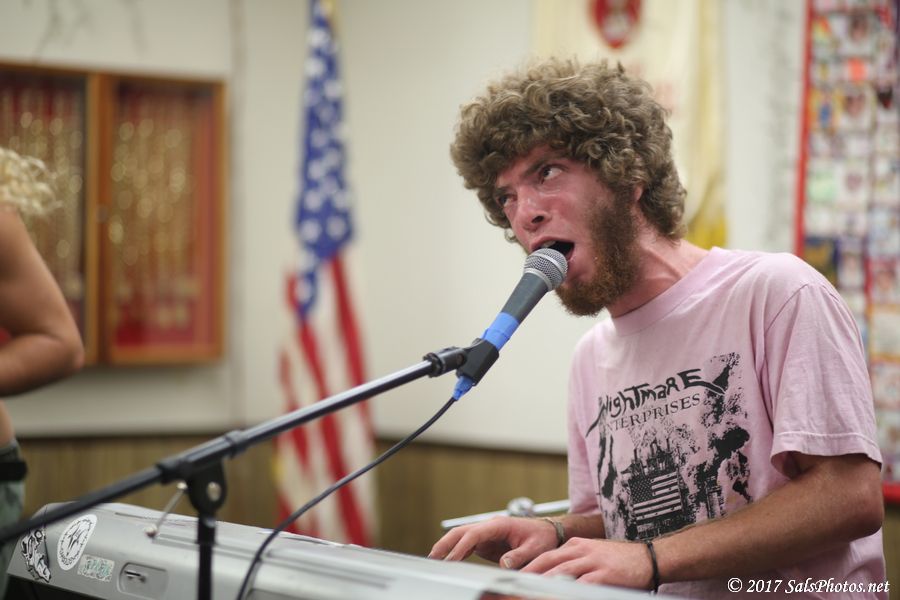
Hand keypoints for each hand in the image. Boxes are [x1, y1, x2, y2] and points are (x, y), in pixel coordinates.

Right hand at [428, 516, 557, 567]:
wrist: (548, 531)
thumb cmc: (542, 537)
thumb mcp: (535, 548)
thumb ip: (519, 556)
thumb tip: (504, 565)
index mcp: (499, 525)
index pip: (474, 534)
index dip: (461, 547)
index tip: (451, 559)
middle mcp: (490, 526)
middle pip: (461, 532)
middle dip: (445, 544)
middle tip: (432, 558)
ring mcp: (487, 533)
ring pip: (461, 537)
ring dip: (447, 547)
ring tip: (434, 560)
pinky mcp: (486, 541)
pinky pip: (467, 545)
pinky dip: (456, 552)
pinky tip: (448, 561)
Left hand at [520, 537, 653, 588]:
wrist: (648, 558)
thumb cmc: (619, 561)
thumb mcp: (592, 556)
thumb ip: (573, 565)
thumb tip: (552, 579)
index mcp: (575, 545)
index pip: (544, 557)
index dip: (527, 570)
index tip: (512, 581)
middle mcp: (580, 550)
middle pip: (547, 564)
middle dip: (528, 578)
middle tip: (513, 589)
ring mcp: (592, 561)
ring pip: (560, 573)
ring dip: (543, 585)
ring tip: (528, 594)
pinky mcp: (604, 574)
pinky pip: (581, 585)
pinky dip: (568, 592)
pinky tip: (558, 596)